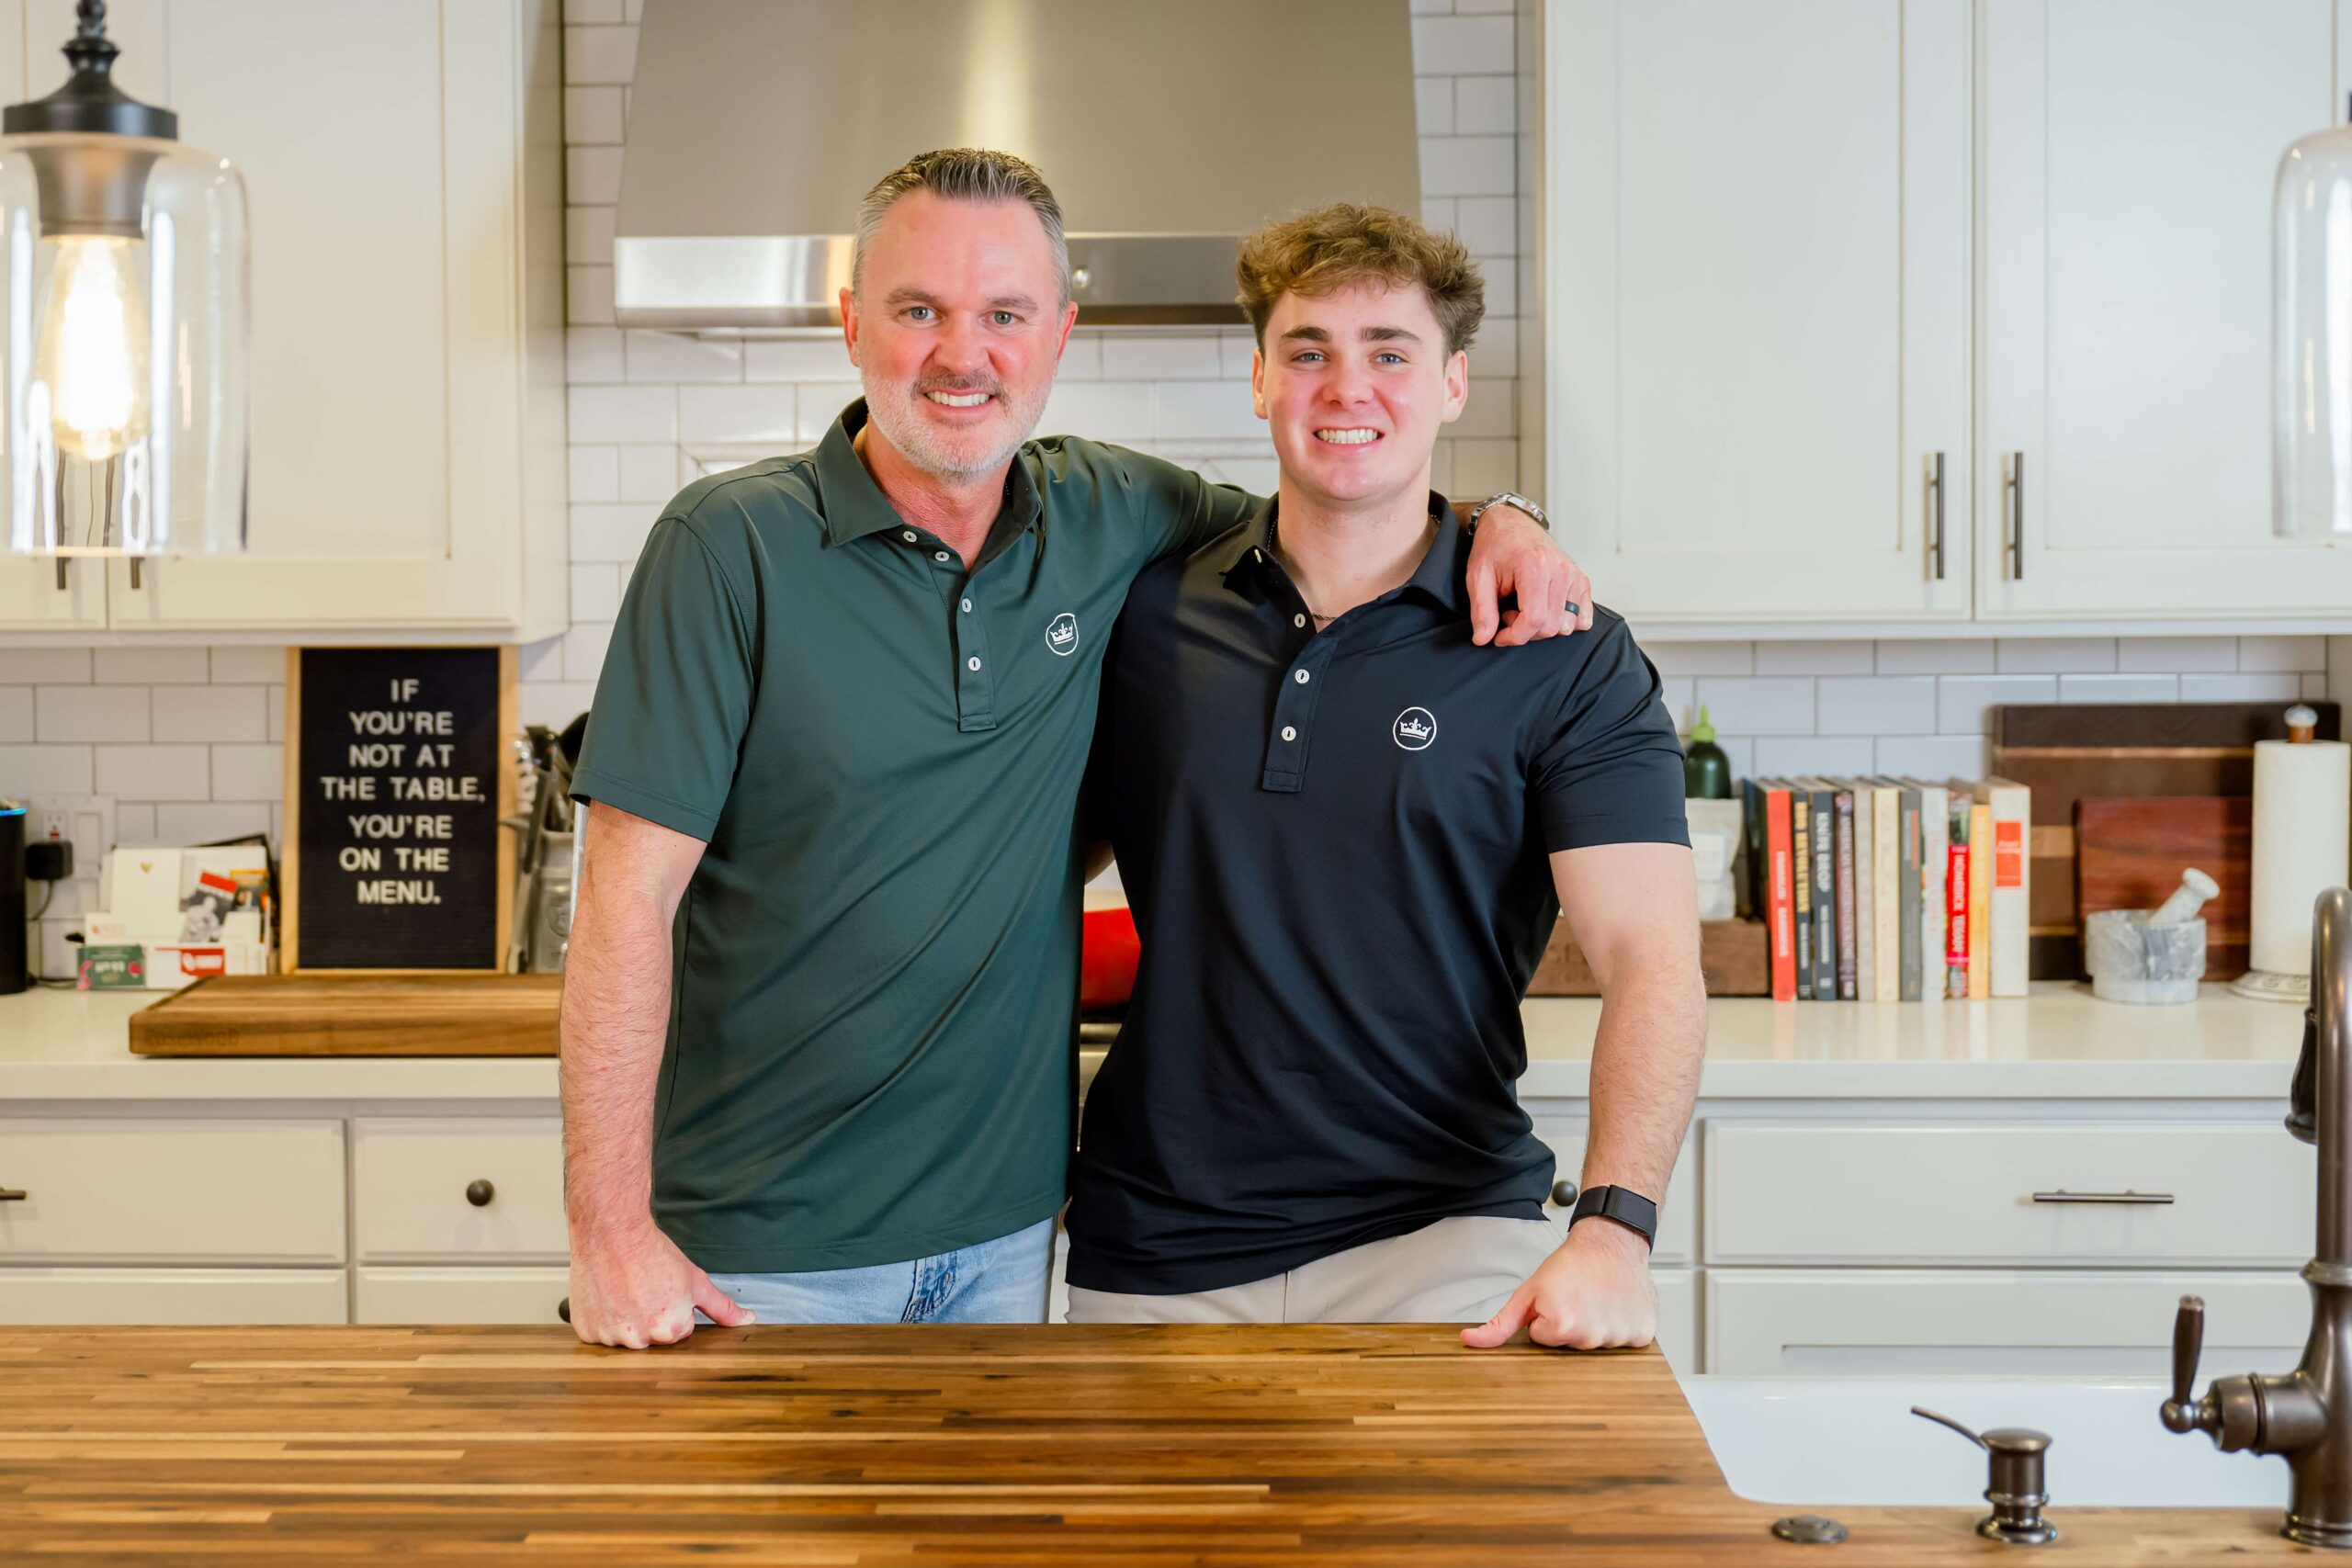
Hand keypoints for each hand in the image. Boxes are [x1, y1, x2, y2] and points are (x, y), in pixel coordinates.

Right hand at [568, 1220, 752, 1347]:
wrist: (612, 1231)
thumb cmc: (652, 1252)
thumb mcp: (696, 1280)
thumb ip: (722, 1307)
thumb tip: (747, 1320)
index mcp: (671, 1330)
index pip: (679, 1331)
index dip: (674, 1308)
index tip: (663, 1290)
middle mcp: (639, 1339)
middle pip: (651, 1337)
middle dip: (650, 1316)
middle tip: (643, 1288)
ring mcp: (610, 1336)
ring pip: (624, 1336)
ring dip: (625, 1319)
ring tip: (624, 1289)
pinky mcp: (586, 1330)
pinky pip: (598, 1333)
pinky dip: (602, 1318)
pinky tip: (608, 1295)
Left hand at [1459, 1218, 1654, 1349]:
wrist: (1611, 1241)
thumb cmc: (1571, 1264)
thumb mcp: (1529, 1291)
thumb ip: (1500, 1323)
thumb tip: (1469, 1341)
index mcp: (1562, 1327)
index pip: (1543, 1340)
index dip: (1545, 1319)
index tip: (1557, 1300)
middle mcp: (1592, 1337)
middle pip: (1570, 1346)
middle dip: (1569, 1326)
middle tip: (1578, 1299)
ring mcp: (1620, 1337)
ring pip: (1597, 1344)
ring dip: (1596, 1326)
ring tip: (1598, 1300)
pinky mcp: (1642, 1335)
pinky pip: (1625, 1342)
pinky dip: (1621, 1327)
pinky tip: (1616, 1307)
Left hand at [1463, 506, 1594, 646]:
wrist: (1510, 522)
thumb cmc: (1494, 546)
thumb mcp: (1478, 576)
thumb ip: (1481, 610)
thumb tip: (1483, 638)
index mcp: (1535, 566)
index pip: (1534, 619)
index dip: (1515, 636)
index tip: (1499, 636)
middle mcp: (1560, 569)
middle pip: (1551, 626)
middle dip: (1526, 631)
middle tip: (1509, 613)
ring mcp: (1573, 574)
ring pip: (1567, 625)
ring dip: (1544, 627)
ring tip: (1525, 608)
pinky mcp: (1580, 579)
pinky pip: (1583, 616)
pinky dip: (1565, 620)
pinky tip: (1546, 610)